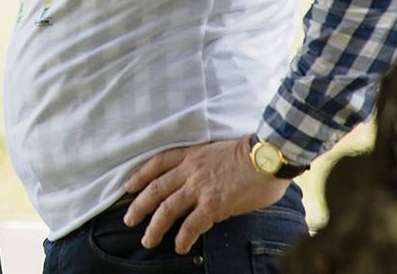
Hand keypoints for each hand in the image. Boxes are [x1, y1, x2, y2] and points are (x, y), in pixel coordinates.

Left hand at [123, 136, 290, 253]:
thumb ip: (205, 163)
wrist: (267, 156)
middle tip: (129, 220)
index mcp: (191, 154)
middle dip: (139, 206)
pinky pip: (191, 225)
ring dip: (155, 227)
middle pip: (155, 189)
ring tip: (147, 240)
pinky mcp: (213, 205)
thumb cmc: (251, 152)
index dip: (140, 175)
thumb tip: (204, 179)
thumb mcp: (218, 149)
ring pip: (167, 209)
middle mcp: (190, 171)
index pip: (157, 163)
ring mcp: (199, 188)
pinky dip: (183, 237)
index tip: (129, 187)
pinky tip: (179, 247)